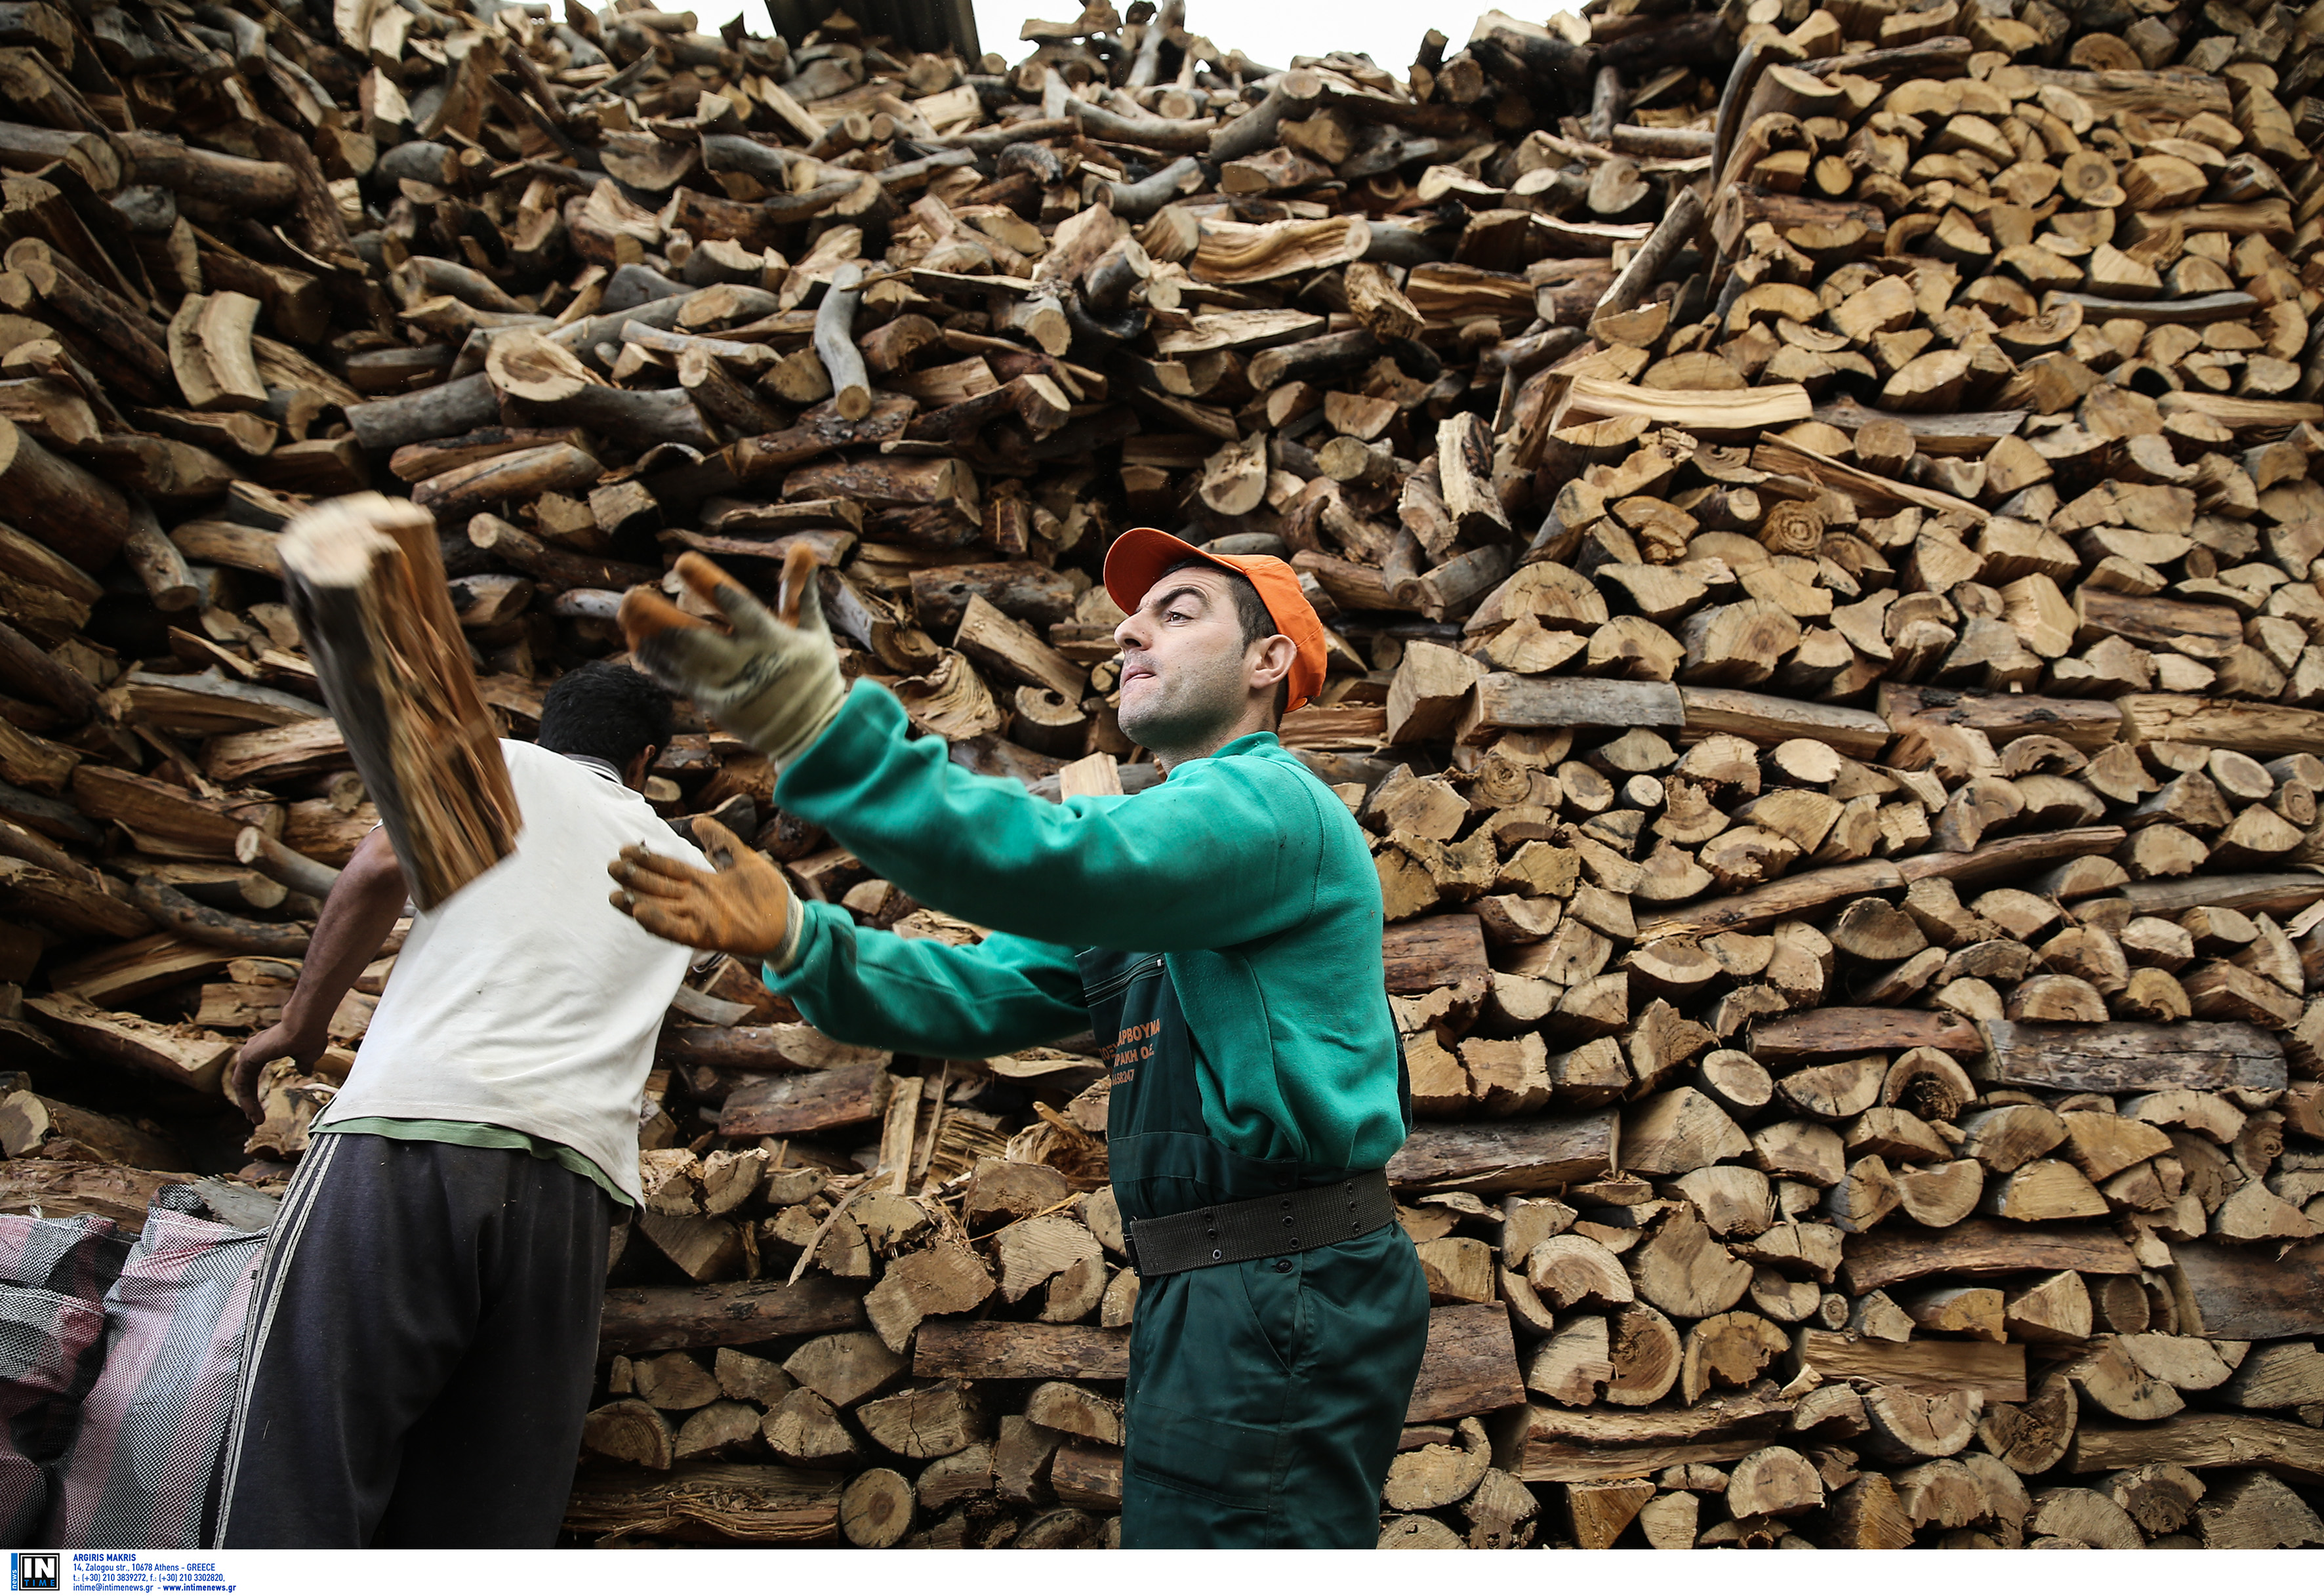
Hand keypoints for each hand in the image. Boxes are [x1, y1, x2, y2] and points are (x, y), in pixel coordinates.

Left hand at [232, 1022, 324, 1124]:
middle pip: (246, 1081)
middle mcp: (254, 1049)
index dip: (256, 1092)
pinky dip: (245, 1098)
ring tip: (255, 1120)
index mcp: (266, 1049)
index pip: (254, 1075)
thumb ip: (303, 1064)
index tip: (261, 1109)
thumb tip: (305, 1071)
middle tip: (255, 1119)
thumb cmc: (310, 1036)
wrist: (307, 1026)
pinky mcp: (248, 1057)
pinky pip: (241, 1083)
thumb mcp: (308, 1056)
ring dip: (247, 1103)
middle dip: (250, 1101)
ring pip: (242, 1084)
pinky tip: (251, 1111)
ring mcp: (249, 1052)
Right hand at [608, 816, 794, 961]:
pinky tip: (641, 913)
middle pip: (659, 887)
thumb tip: (697, 821)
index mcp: (703, 881)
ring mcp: (700, 918)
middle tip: (611, 867)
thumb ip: (721, 841)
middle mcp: (696, 900)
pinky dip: (659, 923)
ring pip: (661, 909)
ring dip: (638, 902)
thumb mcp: (745, 859)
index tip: (625, 849)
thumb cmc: (768, 894)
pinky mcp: (707, 935)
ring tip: (615, 894)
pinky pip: (677, 930)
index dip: (648, 859)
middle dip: (635, 878)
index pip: (668, 867)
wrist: (789, 923)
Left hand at [618, 546, 845, 766]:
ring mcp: (725, 686)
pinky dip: (656, 661)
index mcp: (771, 640)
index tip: (682, 562)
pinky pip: (677, 679)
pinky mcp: (713, 704)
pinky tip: (638, 642)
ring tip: (627, 612)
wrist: (812, 735)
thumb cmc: (813, 676)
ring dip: (649, 635)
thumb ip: (799, 591)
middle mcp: (744, 663)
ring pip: (677, 660)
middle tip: (631, 595)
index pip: (738, 606)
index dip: (708, 584)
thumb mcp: (813, 633)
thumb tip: (802, 546)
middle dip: (658, 616)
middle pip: (693, 637)